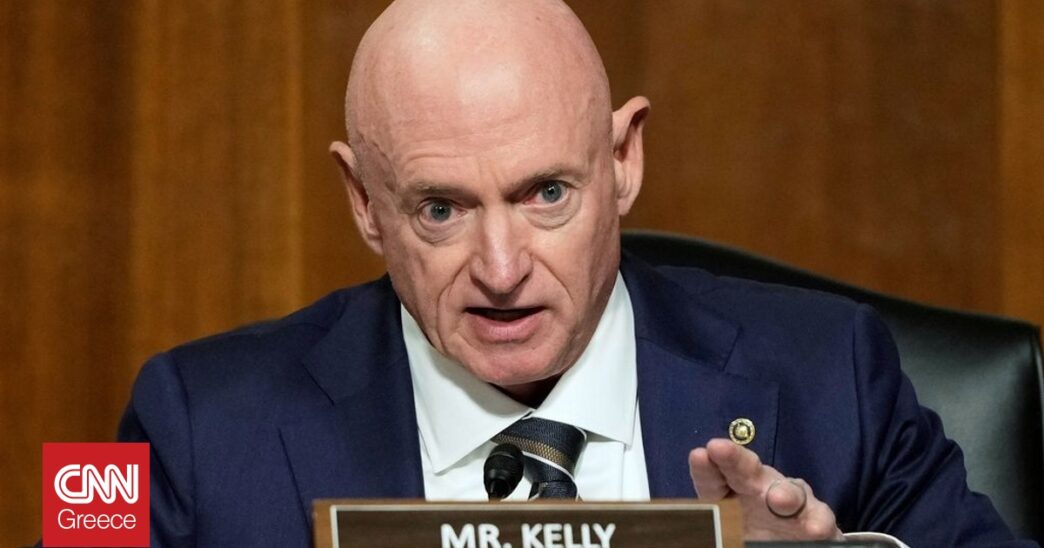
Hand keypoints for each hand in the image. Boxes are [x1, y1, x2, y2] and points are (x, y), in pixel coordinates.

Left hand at [689, 438, 841, 540]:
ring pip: (788, 492)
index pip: (713, 479)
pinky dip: (817, 521)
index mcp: (731, 494)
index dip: (706, 469)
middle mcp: (759, 492)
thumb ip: (709, 522)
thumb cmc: (752, 530)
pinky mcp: (816, 520)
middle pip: (745, 472)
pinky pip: (819, 517)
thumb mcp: (724, 527)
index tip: (699, 455)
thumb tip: (681, 527)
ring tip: (778, 500)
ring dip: (784, 494)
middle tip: (718, 449)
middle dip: (733, 459)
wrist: (793, 540)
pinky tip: (815, 528)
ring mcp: (791, 505)